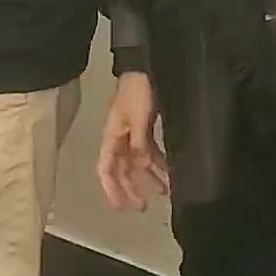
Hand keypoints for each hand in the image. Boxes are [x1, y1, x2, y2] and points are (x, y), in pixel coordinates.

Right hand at [97, 72, 169, 211]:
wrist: (145, 68)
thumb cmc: (138, 93)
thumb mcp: (138, 120)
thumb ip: (139, 146)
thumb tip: (141, 168)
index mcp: (111, 137)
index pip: (106, 170)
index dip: (112, 190)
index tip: (122, 207)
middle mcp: (119, 139)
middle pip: (120, 170)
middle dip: (130, 189)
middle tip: (142, 206)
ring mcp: (132, 134)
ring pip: (137, 163)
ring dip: (147, 177)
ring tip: (163, 191)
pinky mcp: (144, 128)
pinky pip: (148, 152)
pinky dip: (157, 163)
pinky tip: (168, 171)